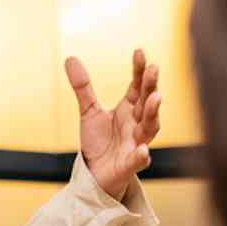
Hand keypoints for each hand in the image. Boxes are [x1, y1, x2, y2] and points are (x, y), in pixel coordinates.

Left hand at [67, 49, 162, 200]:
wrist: (96, 174)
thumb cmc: (99, 142)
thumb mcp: (89, 112)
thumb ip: (83, 87)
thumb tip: (70, 58)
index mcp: (130, 109)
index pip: (137, 86)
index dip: (139, 70)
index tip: (139, 51)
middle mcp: (137, 124)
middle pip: (147, 102)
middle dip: (151, 86)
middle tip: (153, 69)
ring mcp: (136, 143)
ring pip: (150, 127)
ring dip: (154, 113)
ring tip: (156, 98)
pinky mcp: (130, 164)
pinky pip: (139, 160)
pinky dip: (142, 155)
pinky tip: (143, 151)